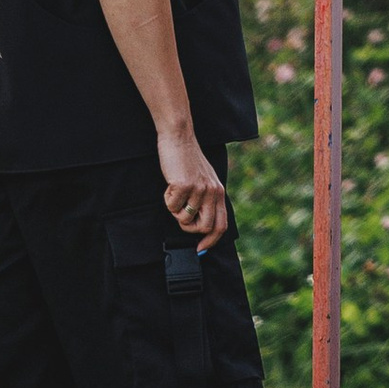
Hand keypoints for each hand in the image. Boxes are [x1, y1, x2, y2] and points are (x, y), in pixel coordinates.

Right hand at [157, 124, 229, 249]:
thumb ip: (207, 199)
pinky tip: (170, 185)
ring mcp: (198, 189)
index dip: (211, 241)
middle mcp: (212, 192)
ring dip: (176, 210)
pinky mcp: (184, 186)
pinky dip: (167, 199)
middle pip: (204, 227)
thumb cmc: (188, 161)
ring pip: (184, 219)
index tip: (200, 249)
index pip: (221, 225)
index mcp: (219, 192)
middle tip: (180, 216)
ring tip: (175, 193)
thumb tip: (202, 227)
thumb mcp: (205, 180)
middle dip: (189, 228)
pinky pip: (172, 207)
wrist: (179, 138)